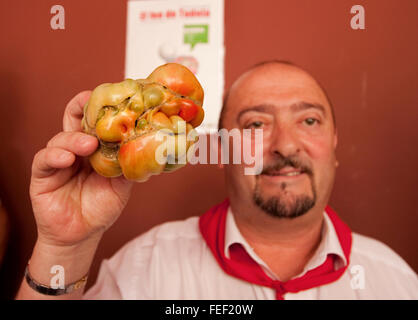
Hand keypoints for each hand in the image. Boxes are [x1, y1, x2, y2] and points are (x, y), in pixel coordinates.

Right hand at [30, 91, 133, 246]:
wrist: (83, 234)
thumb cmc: (101, 207)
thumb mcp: (121, 186)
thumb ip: (128, 167)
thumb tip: (148, 149)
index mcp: (95, 150)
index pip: (94, 123)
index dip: (100, 109)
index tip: (112, 99)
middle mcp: (75, 150)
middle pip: (73, 120)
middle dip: (79, 107)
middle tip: (89, 101)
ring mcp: (58, 161)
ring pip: (60, 139)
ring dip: (74, 138)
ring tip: (89, 144)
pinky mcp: (43, 176)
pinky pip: (44, 160)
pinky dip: (55, 156)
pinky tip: (67, 159)